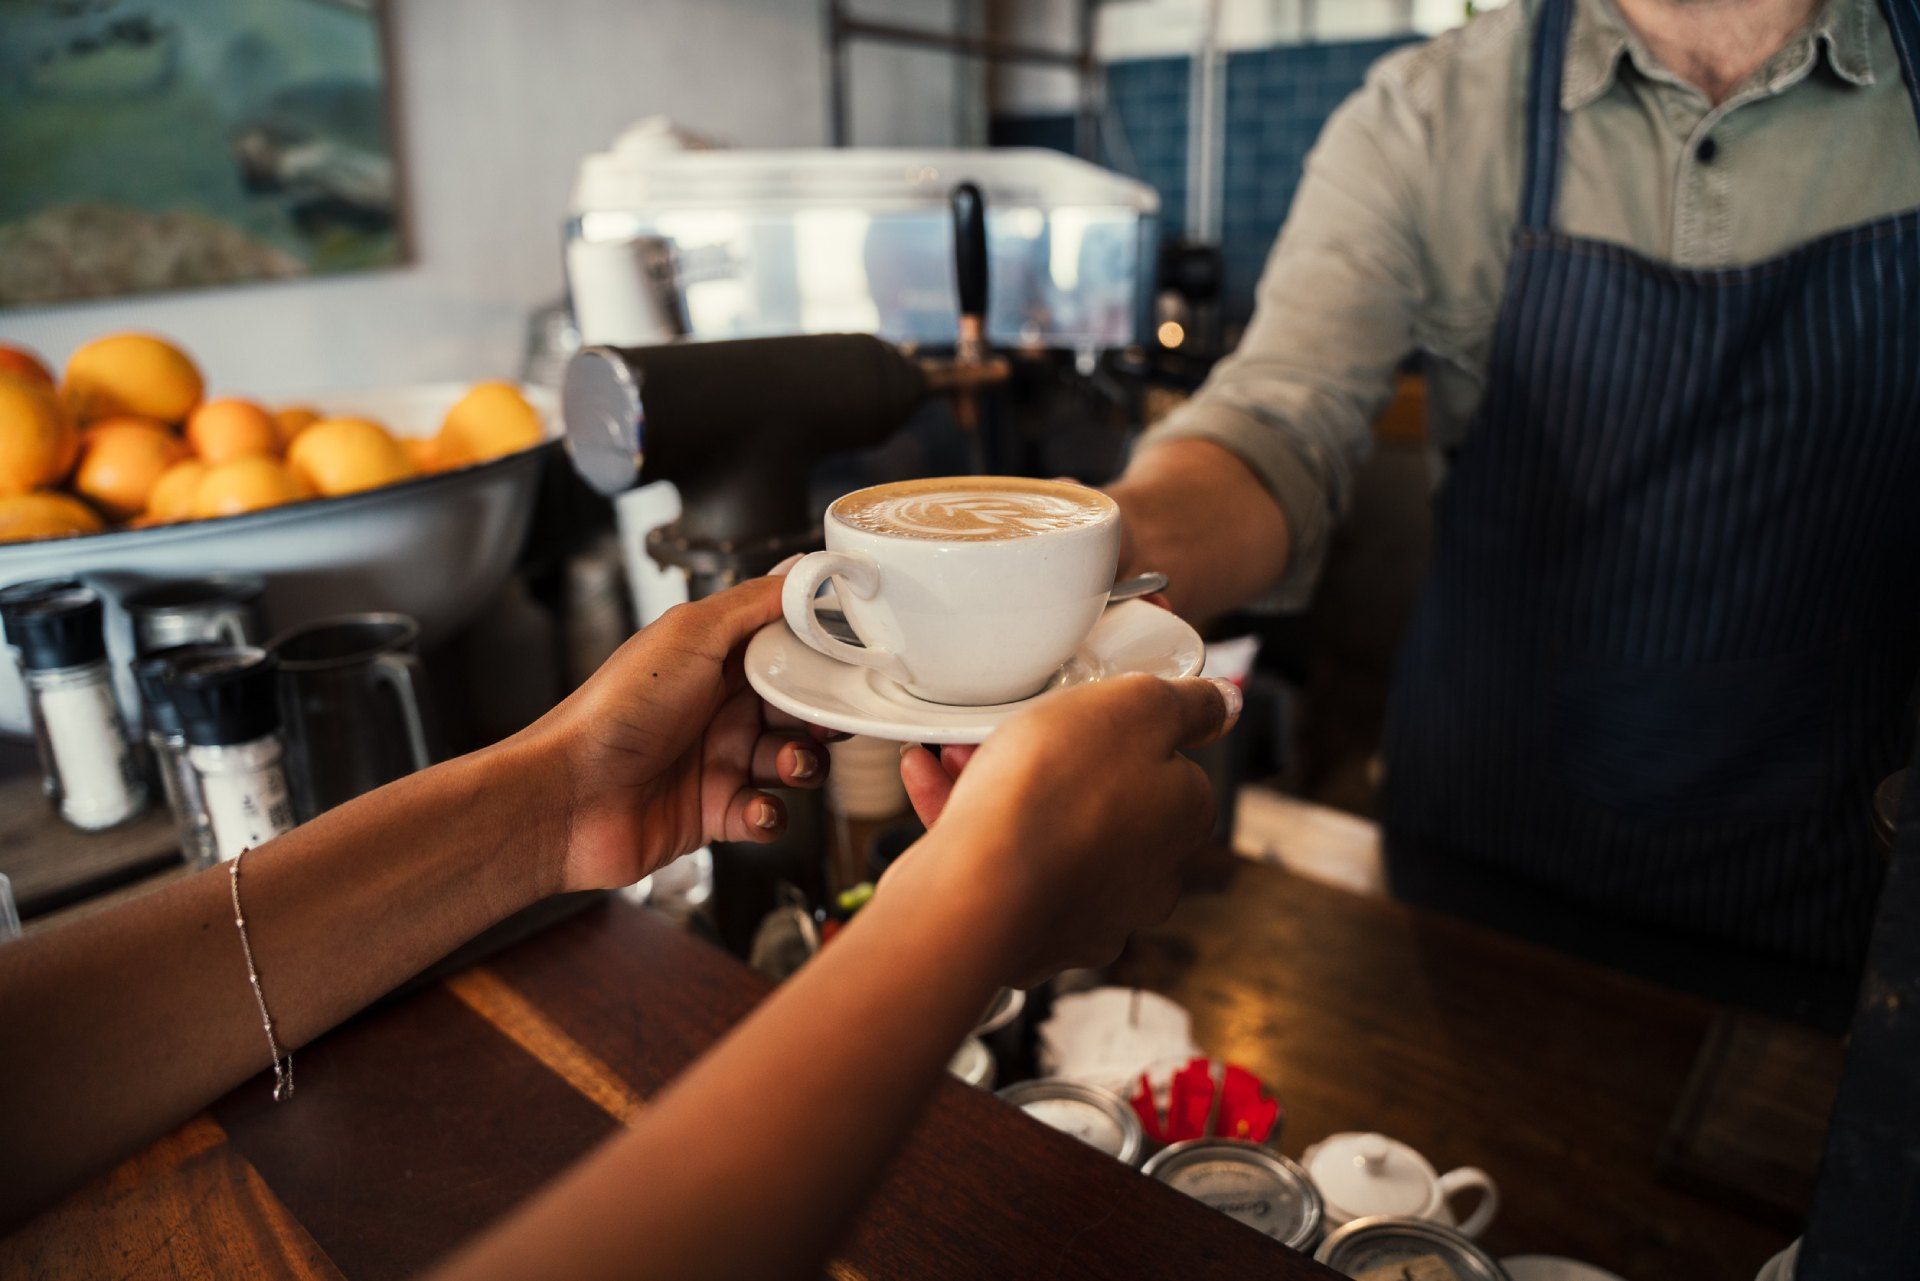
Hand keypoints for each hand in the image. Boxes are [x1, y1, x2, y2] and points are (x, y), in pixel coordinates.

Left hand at [526, 577, 830, 891]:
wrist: (567, 797)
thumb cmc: (616, 710)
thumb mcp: (690, 635)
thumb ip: (752, 603)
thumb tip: (801, 567)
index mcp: (715, 659)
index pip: (787, 649)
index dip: (821, 655)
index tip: (851, 659)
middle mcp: (720, 708)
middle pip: (801, 709)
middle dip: (823, 716)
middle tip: (824, 720)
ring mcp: (719, 761)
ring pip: (793, 762)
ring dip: (801, 765)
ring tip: (782, 765)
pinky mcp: (716, 813)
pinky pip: (769, 816)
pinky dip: (771, 815)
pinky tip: (752, 808)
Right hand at [891, 674, 1238, 985]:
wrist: (981, 889)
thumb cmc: (1056, 790)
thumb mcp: (1134, 706)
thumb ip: (1188, 702)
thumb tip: (1225, 704)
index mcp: (1185, 819)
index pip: (1165, 761)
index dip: (1113, 726)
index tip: (1075, 708)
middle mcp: (1151, 877)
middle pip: (1101, 798)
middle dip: (1050, 759)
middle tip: (1004, 727)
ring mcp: (1093, 915)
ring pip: (1047, 834)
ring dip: (1001, 787)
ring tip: (956, 751)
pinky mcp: (1034, 938)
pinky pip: (1004, 869)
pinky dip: (970, 825)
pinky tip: (929, 781)